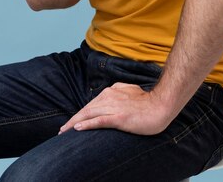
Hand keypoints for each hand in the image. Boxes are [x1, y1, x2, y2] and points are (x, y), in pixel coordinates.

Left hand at [58, 82, 172, 135]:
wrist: (161, 105)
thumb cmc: (148, 102)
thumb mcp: (130, 92)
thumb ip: (119, 93)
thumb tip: (111, 95)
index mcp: (112, 91)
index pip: (91, 103)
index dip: (80, 113)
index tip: (71, 122)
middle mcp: (110, 97)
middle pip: (86, 109)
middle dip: (72, 120)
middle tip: (62, 130)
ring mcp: (114, 107)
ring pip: (89, 114)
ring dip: (74, 123)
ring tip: (64, 132)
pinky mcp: (119, 117)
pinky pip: (99, 121)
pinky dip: (86, 125)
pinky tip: (77, 129)